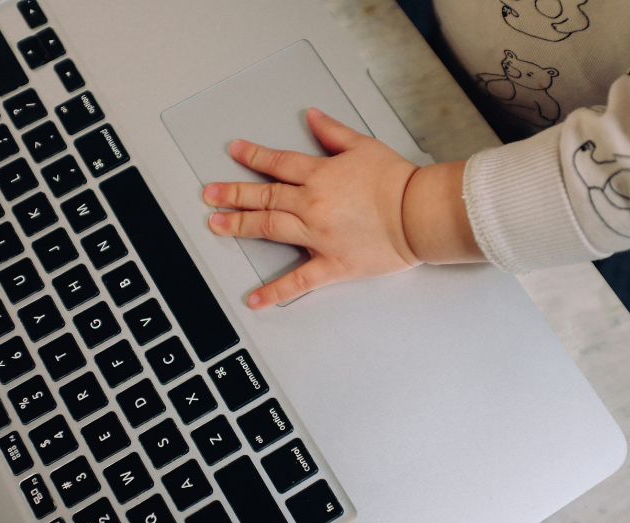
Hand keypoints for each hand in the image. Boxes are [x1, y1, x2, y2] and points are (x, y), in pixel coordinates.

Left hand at [203, 108, 421, 308]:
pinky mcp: (331, 264)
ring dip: (239, 226)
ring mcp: (318, 236)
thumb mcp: (364, 146)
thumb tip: (312, 117)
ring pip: (269, 229)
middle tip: (210, 195)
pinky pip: (298, 281)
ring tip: (218, 225)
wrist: (419, 214)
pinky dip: (275, 291)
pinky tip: (255, 298)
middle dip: (232, 194)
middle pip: (264, 197)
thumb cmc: (398, 182)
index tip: (235, 153)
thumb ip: (333, 133)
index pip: (277, 164)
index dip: (252, 157)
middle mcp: (312, 204)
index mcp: (320, 175)